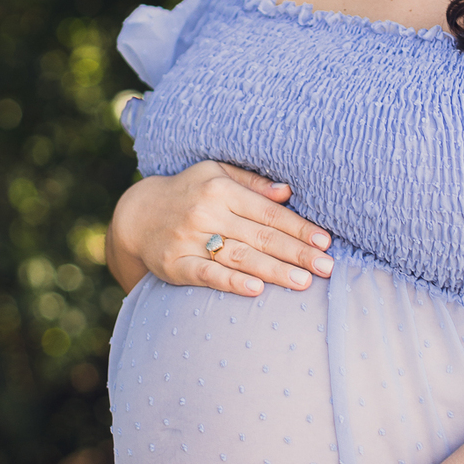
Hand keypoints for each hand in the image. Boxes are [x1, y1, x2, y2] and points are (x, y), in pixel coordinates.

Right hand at [106, 161, 333, 297]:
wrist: (138, 214)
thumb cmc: (189, 192)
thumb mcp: (217, 174)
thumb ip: (253, 184)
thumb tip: (288, 191)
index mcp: (221, 189)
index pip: (268, 212)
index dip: (298, 227)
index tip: (325, 241)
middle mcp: (207, 212)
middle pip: (260, 236)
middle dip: (296, 253)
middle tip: (326, 267)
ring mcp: (190, 239)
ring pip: (240, 257)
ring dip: (274, 271)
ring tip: (303, 282)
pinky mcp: (176, 264)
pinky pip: (207, 274)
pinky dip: (232, 282)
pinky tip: (255, 289)